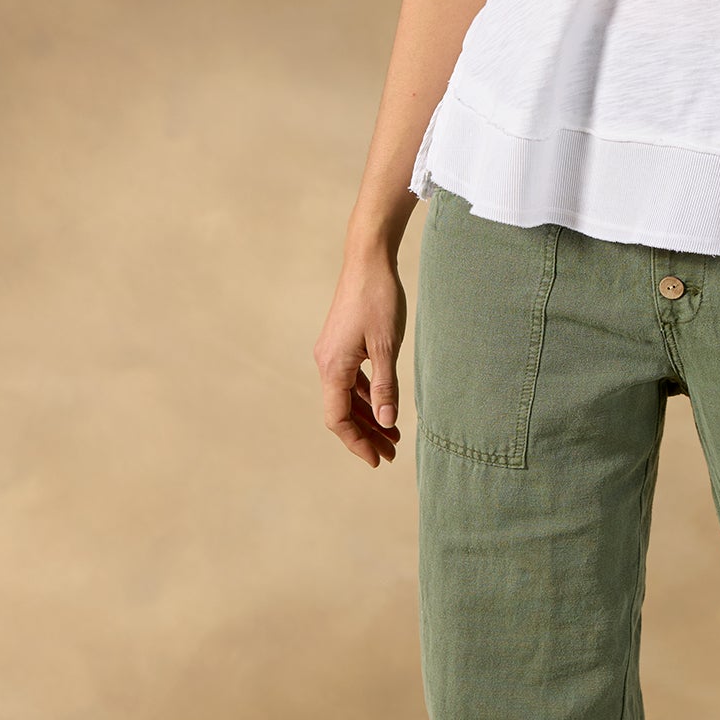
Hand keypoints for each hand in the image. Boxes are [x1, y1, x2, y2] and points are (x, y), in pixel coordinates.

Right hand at [314, 249, 406, 467]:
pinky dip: (367, 394)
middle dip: (367, 433)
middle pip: (343, 411)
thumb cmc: (379, 299)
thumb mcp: (387, 345)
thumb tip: (387, 421)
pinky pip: (352, 379)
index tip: (377, 459)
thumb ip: (386, 385)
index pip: (339, 419)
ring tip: (393, 434)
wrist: (368, 259)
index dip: (357, 442)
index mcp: (333, 368)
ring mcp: (333, 352)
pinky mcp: (342, 343)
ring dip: (369, 415)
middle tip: (391, 453)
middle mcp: (327, 363)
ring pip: (348, 395)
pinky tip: (384, 404)